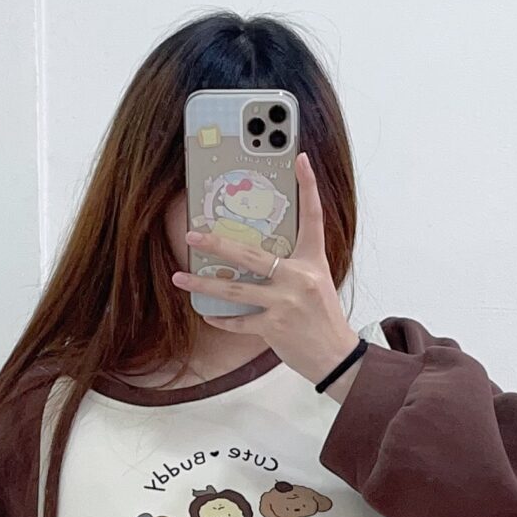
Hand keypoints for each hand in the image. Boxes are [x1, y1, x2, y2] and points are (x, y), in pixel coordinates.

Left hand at [172, 152, 360, 386]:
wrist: (336, 357)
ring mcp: (286, 302)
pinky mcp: (274, 327)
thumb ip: (293, 265)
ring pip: (235, 289)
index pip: (313, 217)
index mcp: (313, 261)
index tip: (299, 160)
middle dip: (216, 245)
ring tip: (180, 279)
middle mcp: (299, 277)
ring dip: (203, 285)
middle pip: (250, 254)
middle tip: (192, 236)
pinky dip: (222, 319)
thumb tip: (259, 255)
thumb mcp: (317, 282)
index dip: (308, 187)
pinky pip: (239, 320)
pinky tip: (209, 315)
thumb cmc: (323, 319)